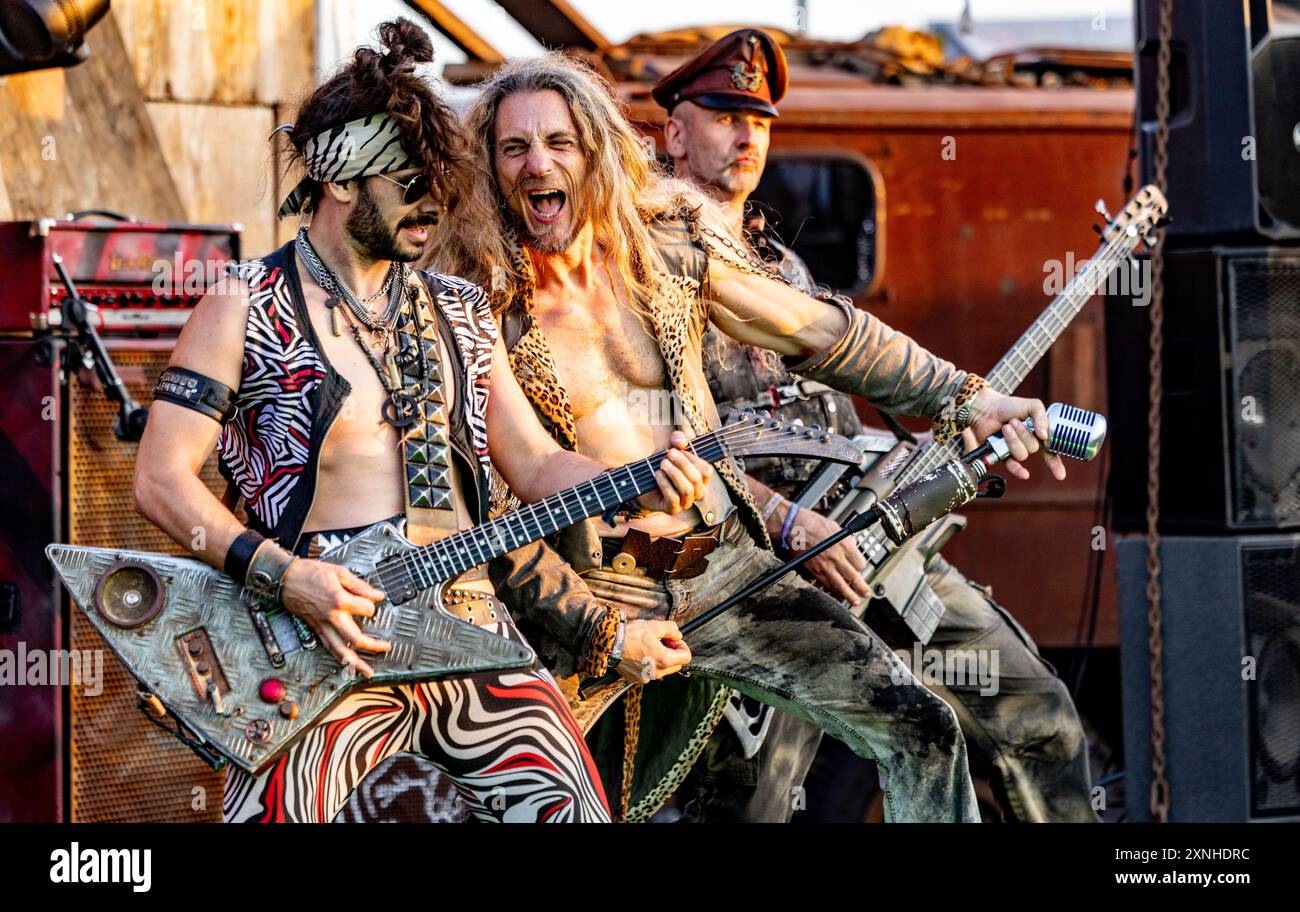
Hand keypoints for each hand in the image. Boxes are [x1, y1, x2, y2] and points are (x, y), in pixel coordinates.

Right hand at [280, 559, 389, 677]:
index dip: (374, 605)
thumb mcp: (339, 572)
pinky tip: (346, 663)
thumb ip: (360, 586)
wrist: (285, 578)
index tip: (375, 602)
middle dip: (373, 646)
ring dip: (355, 663)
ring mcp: (322, 625)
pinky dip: (339, 657)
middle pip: (356, 639)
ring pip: (340, 650)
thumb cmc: (309, 573)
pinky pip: (328, 647)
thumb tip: (377, 595)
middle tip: (385, 647)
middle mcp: (331, 617)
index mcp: (339, 600)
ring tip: (366, 672)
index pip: (367, 609)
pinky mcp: (315, 628)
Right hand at [616, 619, 691, 681]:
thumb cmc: (631, 635)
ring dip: (661, 658)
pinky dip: (649, 663)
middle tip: (661, 640)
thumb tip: (678, 635)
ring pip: (663, 669)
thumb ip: (672, 630)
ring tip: (648, 645)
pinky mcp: (636, 679)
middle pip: (676, 664)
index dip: (681, 645)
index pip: (686, 657)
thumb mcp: (655, 626)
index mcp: (664, 660)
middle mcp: (657, 673)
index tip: (672, 638)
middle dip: (672, 652)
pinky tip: (639, 653)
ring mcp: (647, 678)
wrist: (608, 644)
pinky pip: (650, 672)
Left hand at [636, 430, 712, 514]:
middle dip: (682, 464)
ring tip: (662, 464)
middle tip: (668, 454)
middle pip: (696, 479)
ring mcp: (685, 503)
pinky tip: (657, 475)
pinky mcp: (673, 510)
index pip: (706, 471)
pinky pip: (674, 498)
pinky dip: (665, 484)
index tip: (679, 449)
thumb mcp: (668, 448)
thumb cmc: (661, 465)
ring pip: (687, 490)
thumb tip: (681, 442)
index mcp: (700, 479)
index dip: (694, 459)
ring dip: (674, 474)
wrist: (642, 481)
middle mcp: (696, 492)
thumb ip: (676, 439)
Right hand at [767, 500, 869, 602]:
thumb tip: (852, 546)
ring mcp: (824, 566)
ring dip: (848, 595)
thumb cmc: (811, 522)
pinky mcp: (813, 571)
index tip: (861, 569)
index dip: (862, 567)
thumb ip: (846, 540)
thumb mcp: (836, 527)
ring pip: (840, 586)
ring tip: (854, 600)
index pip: (860, 564)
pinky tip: (837, 594)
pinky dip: (833, 591)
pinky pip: (826, 584)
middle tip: (865, 593)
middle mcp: (836, 558)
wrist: (792, 525)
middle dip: (861, 588)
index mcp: (844, 545)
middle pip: (853, 578)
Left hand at [964, 388, 1066, 482]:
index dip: (1056, 464)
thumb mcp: (1032, 405)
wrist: (987, 408)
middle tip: (1014, 421)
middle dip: (1023, 433)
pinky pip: (1012, 466)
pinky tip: (1024, 474)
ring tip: (1006, 427)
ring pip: (1022, 454)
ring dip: (1013, 439)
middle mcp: (1028, 444)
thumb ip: (1042, 417)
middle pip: (1033, 448)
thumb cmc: (1009, 406)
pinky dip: (1018, 470)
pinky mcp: (1002, 455)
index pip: (1050, 451)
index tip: (1060, 475)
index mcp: (1039, 434)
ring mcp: (1015, 450)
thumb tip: (1044, 436)